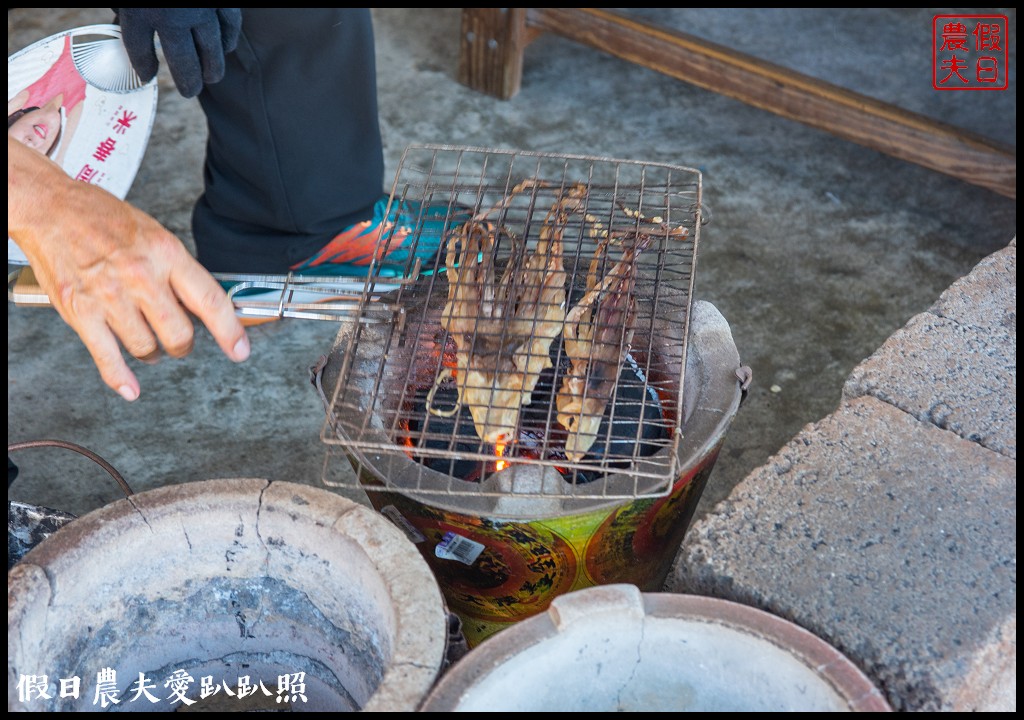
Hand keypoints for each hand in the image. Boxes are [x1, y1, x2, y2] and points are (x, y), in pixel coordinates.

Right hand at [8, 137, 249, 400]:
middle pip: (179, 333)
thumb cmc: (101, 217)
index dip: (230, 331)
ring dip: (152, 353)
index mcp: (166, 254)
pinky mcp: (81, 312)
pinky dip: (120, 377)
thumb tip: (200, 305)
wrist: (50, 207)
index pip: (210, 301)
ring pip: (146, 347)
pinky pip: (108, 356)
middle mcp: (141, 276)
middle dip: (183, 344)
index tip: (239, 350)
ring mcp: (110, 296)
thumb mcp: (154, 234)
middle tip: (180, 342)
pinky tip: (130, 388)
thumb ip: (177, 270)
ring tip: (150, 347)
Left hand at [114, 8, 241, 97]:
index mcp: (140, 10)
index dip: (143, 68)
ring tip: (211, 77)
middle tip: (190, 92)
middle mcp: (172, 14)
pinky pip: (230, 26)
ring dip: (212, 69)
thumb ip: (126, 8)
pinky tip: (225, 48)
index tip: (147, 76)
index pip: (139, 50)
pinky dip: (228, 41)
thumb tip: (122, 23)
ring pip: (211, 50)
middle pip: (183, 62)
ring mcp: (201, 8)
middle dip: (187, 82)